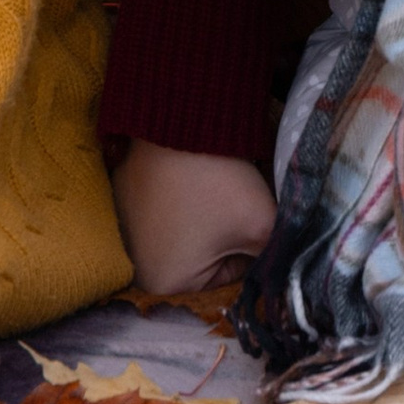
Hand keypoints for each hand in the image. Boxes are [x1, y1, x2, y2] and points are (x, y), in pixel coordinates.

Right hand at [112, 141, 276, 295]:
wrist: (179, 119)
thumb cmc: (217, 183)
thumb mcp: (262, 225)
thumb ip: (278, 255)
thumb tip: (284, 266)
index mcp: (164, 284)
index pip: (230, 272)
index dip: (249, 242)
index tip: (249, 212)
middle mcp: (134, 264)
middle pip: (205, 254)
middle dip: (226, 230)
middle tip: (234, 198)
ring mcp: (122, 227)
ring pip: (187, 229)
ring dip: (204, 212)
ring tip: (212, 184)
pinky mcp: (120, 196)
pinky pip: (164, 207)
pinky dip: (181, 195)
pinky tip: (190, 176)